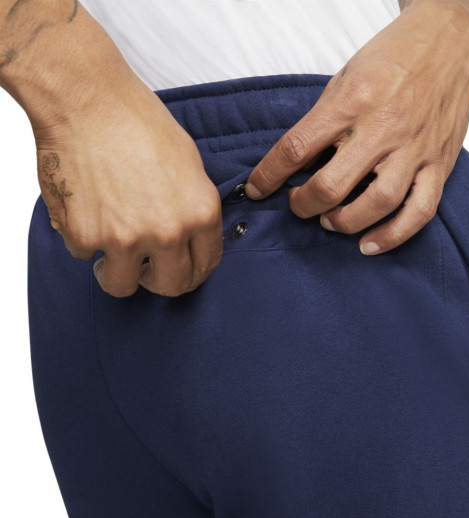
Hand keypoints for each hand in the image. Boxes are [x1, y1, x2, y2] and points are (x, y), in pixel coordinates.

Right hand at [36, 77, 222, 297]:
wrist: (87, 100)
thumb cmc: (138, 121)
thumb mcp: (190, 165)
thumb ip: (194, 208)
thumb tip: (192, 236)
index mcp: (200, 214)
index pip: (206, 265)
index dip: (192, 271)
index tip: (180, 270)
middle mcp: (167, 233)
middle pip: (170, 287)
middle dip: (158, 281)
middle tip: (147, 270)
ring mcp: (124, 239)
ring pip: (123, 285)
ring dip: (117, 273)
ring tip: (111, 252)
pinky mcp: (85, 236)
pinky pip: (85, 256)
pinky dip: (84, 239)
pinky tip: (87, 212)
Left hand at [245, 0, 468, 254]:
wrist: (450, 40)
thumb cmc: (392, 58)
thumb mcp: (344, 78)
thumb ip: (322, 122)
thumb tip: (294, 165)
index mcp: (352, 101)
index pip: (297, 148)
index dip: (269, 175)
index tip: (256, 190)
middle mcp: (383, 127)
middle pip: (333, 185)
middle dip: (305, 205)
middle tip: (298, 206)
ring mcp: (414, 148)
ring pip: (376, 203)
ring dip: (344, 222)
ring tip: (329, 222)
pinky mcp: (440, 163)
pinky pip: (419, 211)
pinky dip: (393, 235)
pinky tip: (369, 244)